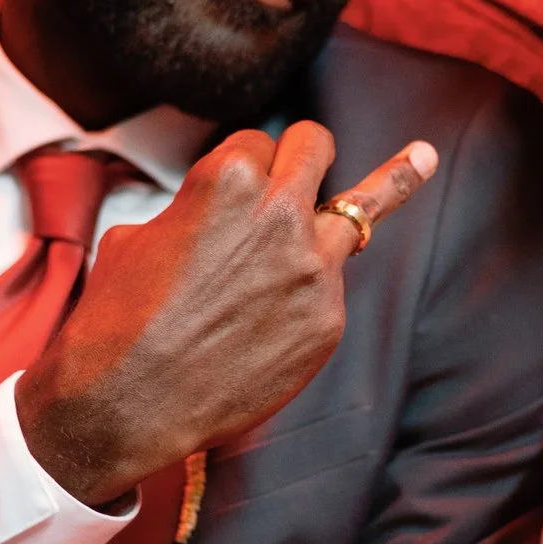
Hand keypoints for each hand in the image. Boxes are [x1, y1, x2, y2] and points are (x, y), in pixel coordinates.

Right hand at [16, 125, 437, 504]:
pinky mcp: (328, 321)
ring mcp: (313, 269)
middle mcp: (281, 212)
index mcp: (228, 177)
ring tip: (424, 157)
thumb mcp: (137, 234)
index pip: (258, 140)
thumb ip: (191, 209)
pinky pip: (332, 286)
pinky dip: (310, 292)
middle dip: (304, 152)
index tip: (234, 184)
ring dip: (383, 183)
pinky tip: (295, 306)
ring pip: (361, 206)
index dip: (243, 164)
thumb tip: (212, 214)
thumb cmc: (119, 317)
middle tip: (306, 157)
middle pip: (316, 147)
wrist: (127, 403)